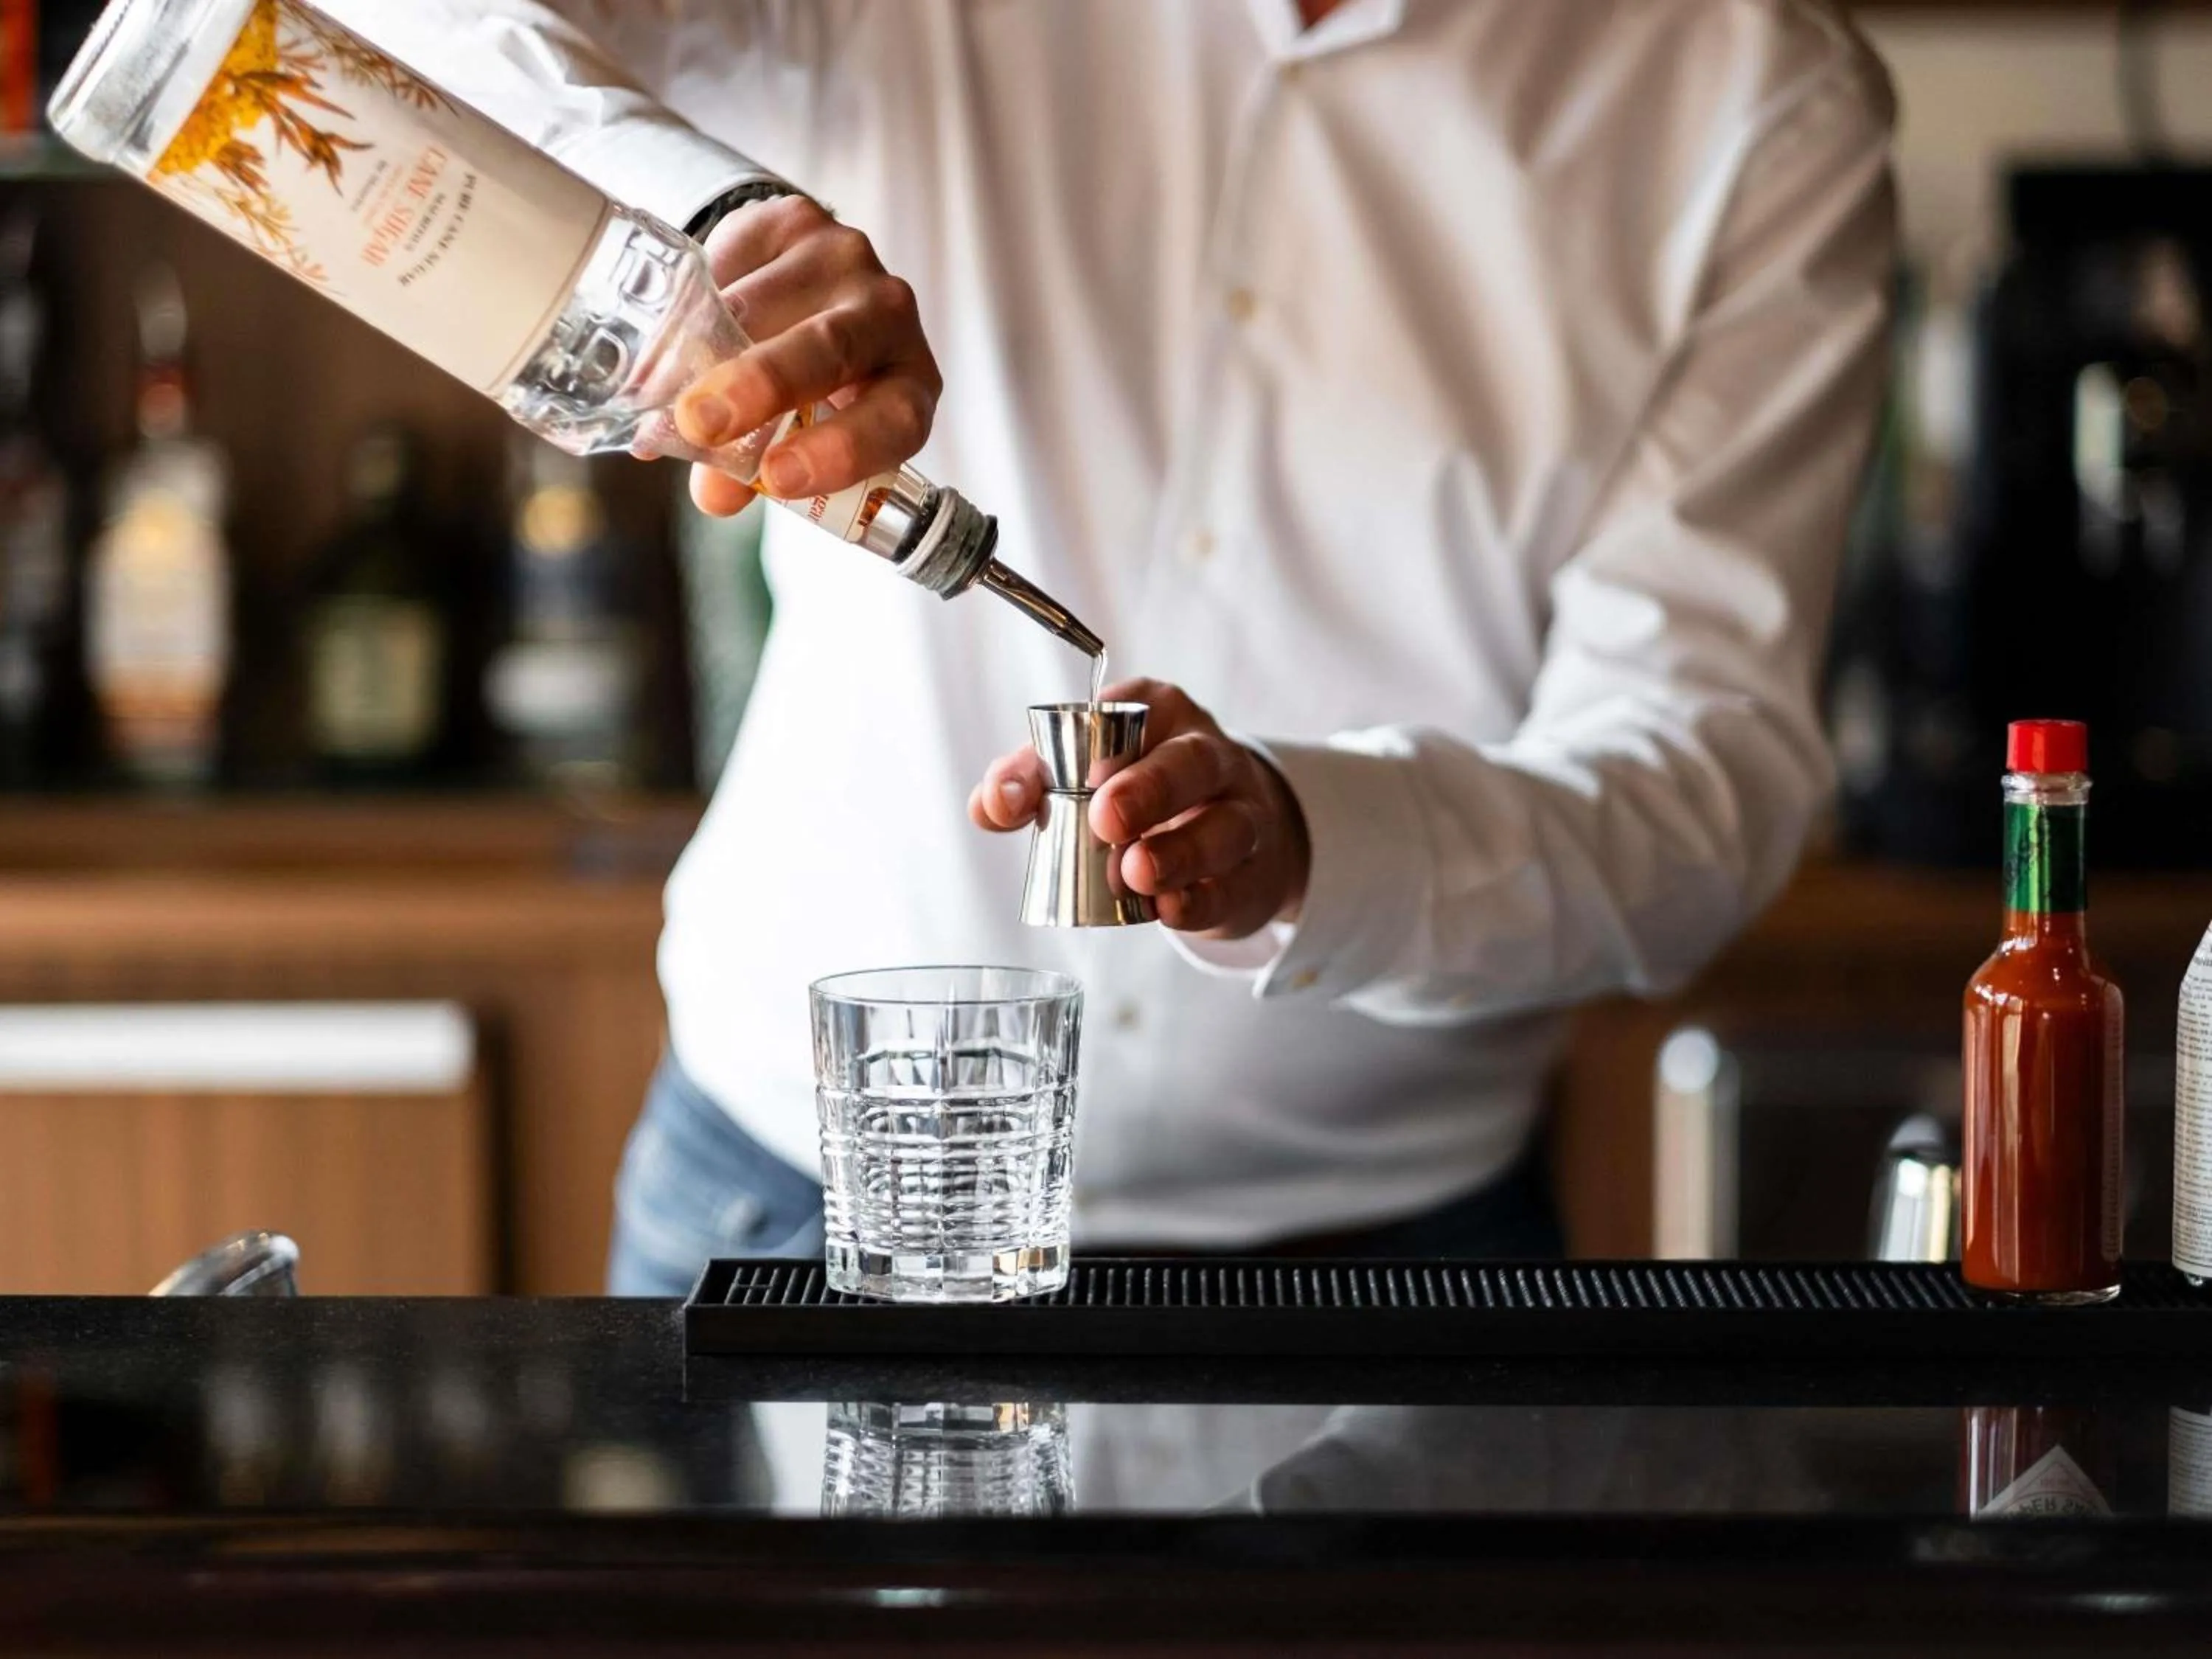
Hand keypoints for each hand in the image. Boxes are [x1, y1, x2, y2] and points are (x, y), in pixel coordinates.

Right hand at [672, 195, 941, 517]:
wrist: (788, 295)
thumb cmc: (803, 388)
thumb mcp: (792, 436)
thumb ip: (753, 470)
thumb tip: (713, 494)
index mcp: (909, 384)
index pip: (896, 420)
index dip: (842, 451)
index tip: (776, 477)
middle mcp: (891, 316)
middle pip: (832, 349)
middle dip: (763, 385)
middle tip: (699, 422)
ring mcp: (848, 259)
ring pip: (767, 305)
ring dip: (704, 348)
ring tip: (658, 386)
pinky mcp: (798, 219)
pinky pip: (736, 260)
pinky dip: (694, 301)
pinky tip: (673, 328)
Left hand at [969, 680, 1311, 939]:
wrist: (1228, 844)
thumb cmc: (1143, 795)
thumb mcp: (1086, 774)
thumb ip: (1031, 781)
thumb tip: (991, 806)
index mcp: (1160, 715)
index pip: (1128, 711)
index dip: (1087, 743)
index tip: (1056, 782)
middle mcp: (1207, 756)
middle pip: (1191, 762)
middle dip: (1147, 789)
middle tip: (1106, 820)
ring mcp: (1241, 814)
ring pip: (1225, 825)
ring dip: (1178, 851)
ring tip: (1134, 873)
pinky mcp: (1251, 874)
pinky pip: (1232, 886)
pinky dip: (1199, 899)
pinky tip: (1169, 909)